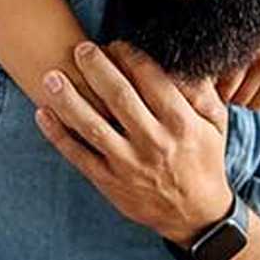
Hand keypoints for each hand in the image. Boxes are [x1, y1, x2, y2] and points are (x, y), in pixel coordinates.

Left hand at [35, 41, 232, 244]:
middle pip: (118, 97)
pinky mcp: (109, 182)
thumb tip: (183, 60)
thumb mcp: (216, 124)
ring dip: (68, 100)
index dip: (130, 56)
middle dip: (96, 68)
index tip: (116, 44)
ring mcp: (128, 164)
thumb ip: (202, 91)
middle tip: (81, 49)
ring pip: (92, 126)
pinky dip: (58, 135)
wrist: (195, 215)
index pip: (151, 80)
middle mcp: (153, 142)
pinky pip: (78, 156)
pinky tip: (43, 113)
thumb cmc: (205, 160)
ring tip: (51, 77)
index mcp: (181, 123)